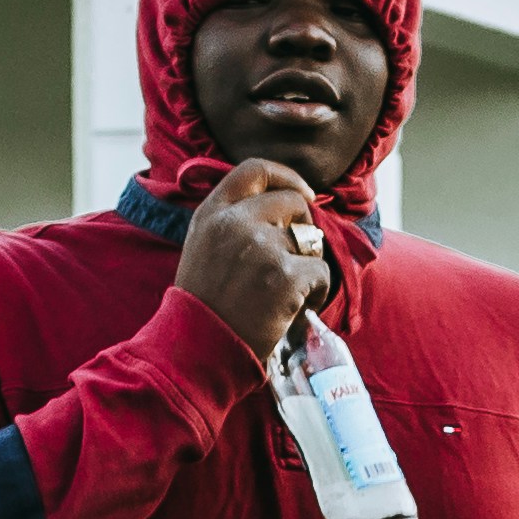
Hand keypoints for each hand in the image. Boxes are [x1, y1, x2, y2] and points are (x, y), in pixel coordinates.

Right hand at [174, 162, 333, 357]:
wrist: (197, 349)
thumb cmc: (205, 304)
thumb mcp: (204, 246)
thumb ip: (233, 220)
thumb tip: (287, 203)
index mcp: (212, 213)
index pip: (256, 170)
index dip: (287, 178)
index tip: (305, 195)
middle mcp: (235, 222)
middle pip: (293, 202)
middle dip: (304, 228)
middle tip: (295, 259)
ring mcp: (260, 248)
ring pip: (311, 240)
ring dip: (308, 265)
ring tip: (286, 291)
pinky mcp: (283, 277)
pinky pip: (321, 272)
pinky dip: (316, 291)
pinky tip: (294, 307)